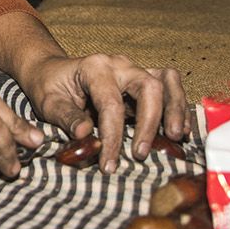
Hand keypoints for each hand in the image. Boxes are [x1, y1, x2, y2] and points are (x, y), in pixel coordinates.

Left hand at [15, 53, 188, 173]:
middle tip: (141, 153)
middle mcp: (120, 65)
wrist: (53, 71)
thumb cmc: (49, 86)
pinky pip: (170, 86)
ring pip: (167, 80)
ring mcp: (135, 70)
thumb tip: (85, 134)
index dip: (112, 136)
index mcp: (95, 67)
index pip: (111, 104)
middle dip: (151, 122)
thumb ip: (66, 117)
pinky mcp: (144, 80)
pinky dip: (179, 107)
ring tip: (176, 136)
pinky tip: (181, 129)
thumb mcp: (48, 101)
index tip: (109, 164)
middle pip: (149, 87)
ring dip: (176, 109)